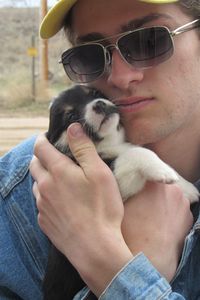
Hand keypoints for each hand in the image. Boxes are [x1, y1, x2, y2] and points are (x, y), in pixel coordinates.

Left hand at [30, 123, 132, 295]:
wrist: (94, 247)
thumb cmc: (101, 208)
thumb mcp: (99, 173)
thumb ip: (83, 148)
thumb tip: (72, 128)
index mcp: (57, 171)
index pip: (40, 147)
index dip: (43, 139)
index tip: (49, 137)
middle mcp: (44, 186)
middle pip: (34, 165)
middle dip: (41, 157)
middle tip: (55, 157)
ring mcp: (42, 205)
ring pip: (37, 184)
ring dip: (44, 178)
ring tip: (59, 180)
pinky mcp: (44, 222)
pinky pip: (41, 203)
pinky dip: (47, 197)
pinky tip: (61, 203)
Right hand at [122, 181, 193, 281]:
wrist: (149, 257)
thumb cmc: (131, 231)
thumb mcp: (120, 204)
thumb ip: (126, 188)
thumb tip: (126, 181)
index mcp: (154, 183)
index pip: (147, 169)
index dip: (140, 175)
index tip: (134, 182)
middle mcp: (172, 189)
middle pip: (160, 182)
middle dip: (152, 188)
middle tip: (141, 200)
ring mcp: (183, 203)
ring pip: (170, 195)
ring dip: (163, 199)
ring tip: (151, 213)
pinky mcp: (189, 217)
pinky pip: (178, 208)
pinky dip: (171, 211)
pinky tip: (161, 222)